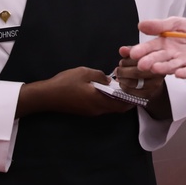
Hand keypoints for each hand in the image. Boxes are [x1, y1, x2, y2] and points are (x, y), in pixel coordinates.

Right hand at [16, 66, 133, 117]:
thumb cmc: (65, 83)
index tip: (139, 93)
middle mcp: (97, 109)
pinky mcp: (84, 110)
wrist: (46, 96)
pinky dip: (107, 99)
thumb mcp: (85, 73)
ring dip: (116, 99)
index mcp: (99, 101)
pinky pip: (101, 106)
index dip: (132, 100)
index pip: (122, 105)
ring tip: (120, 87)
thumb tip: (109, 80)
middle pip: (117, 108)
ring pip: (109, 107)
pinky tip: (105, 89)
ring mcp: (90, 111)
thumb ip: (100, 76)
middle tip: (131, 88)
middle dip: (126, 100)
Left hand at [114, 47, 164, 98]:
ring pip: (133, 82)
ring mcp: (154, 84)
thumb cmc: (147, 63)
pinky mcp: (148, 94)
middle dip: (123, 70)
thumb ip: (131, 50)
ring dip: (122, 78)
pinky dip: (123, 86)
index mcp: (159, 59)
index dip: (130, 60)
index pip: (143, 59)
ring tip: (119, 74)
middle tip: (118, 68)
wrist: (154, 78)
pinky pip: (131, 91)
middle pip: (136, 72)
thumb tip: (123, 50)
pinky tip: (123, 81)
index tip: (122, 61)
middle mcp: (159, 72)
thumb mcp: (141, 52)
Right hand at [129, 17, 185, 78]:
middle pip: (157, 59)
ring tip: (155, 68)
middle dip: (149, 61)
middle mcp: (170, 56)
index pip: (149, 48)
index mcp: (163, 44)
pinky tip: (179, 74)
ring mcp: (182, 63)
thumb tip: (141, 24)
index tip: (132, 53)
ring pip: (171, 66)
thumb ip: (160, 25)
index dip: (140, 50)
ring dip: (163, 68)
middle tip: (141, 64)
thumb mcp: (176, 23)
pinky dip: (185, 73)